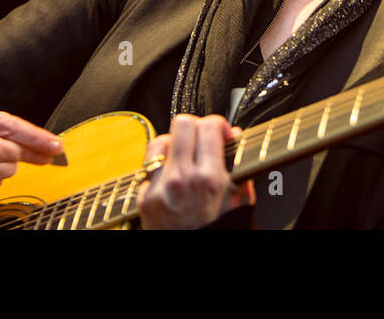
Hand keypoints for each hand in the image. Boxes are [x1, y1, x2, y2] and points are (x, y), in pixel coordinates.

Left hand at [137, 114, 255, 228]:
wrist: (191, 260)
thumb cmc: (217, 231)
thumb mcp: (240, 202)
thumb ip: (240, 167)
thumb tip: (235, 138)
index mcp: (209, 179)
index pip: (209, 126)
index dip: (219, 124)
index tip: (223, 133)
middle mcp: (181, 179)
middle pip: (182, 123)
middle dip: (196, 127)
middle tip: (202, 138)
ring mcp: (159, 188)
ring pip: (159, 141)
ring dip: (173, 144)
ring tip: (184, 157)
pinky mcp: (144, 199)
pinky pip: (149, 168)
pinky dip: (160, 169)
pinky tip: (171, 179)